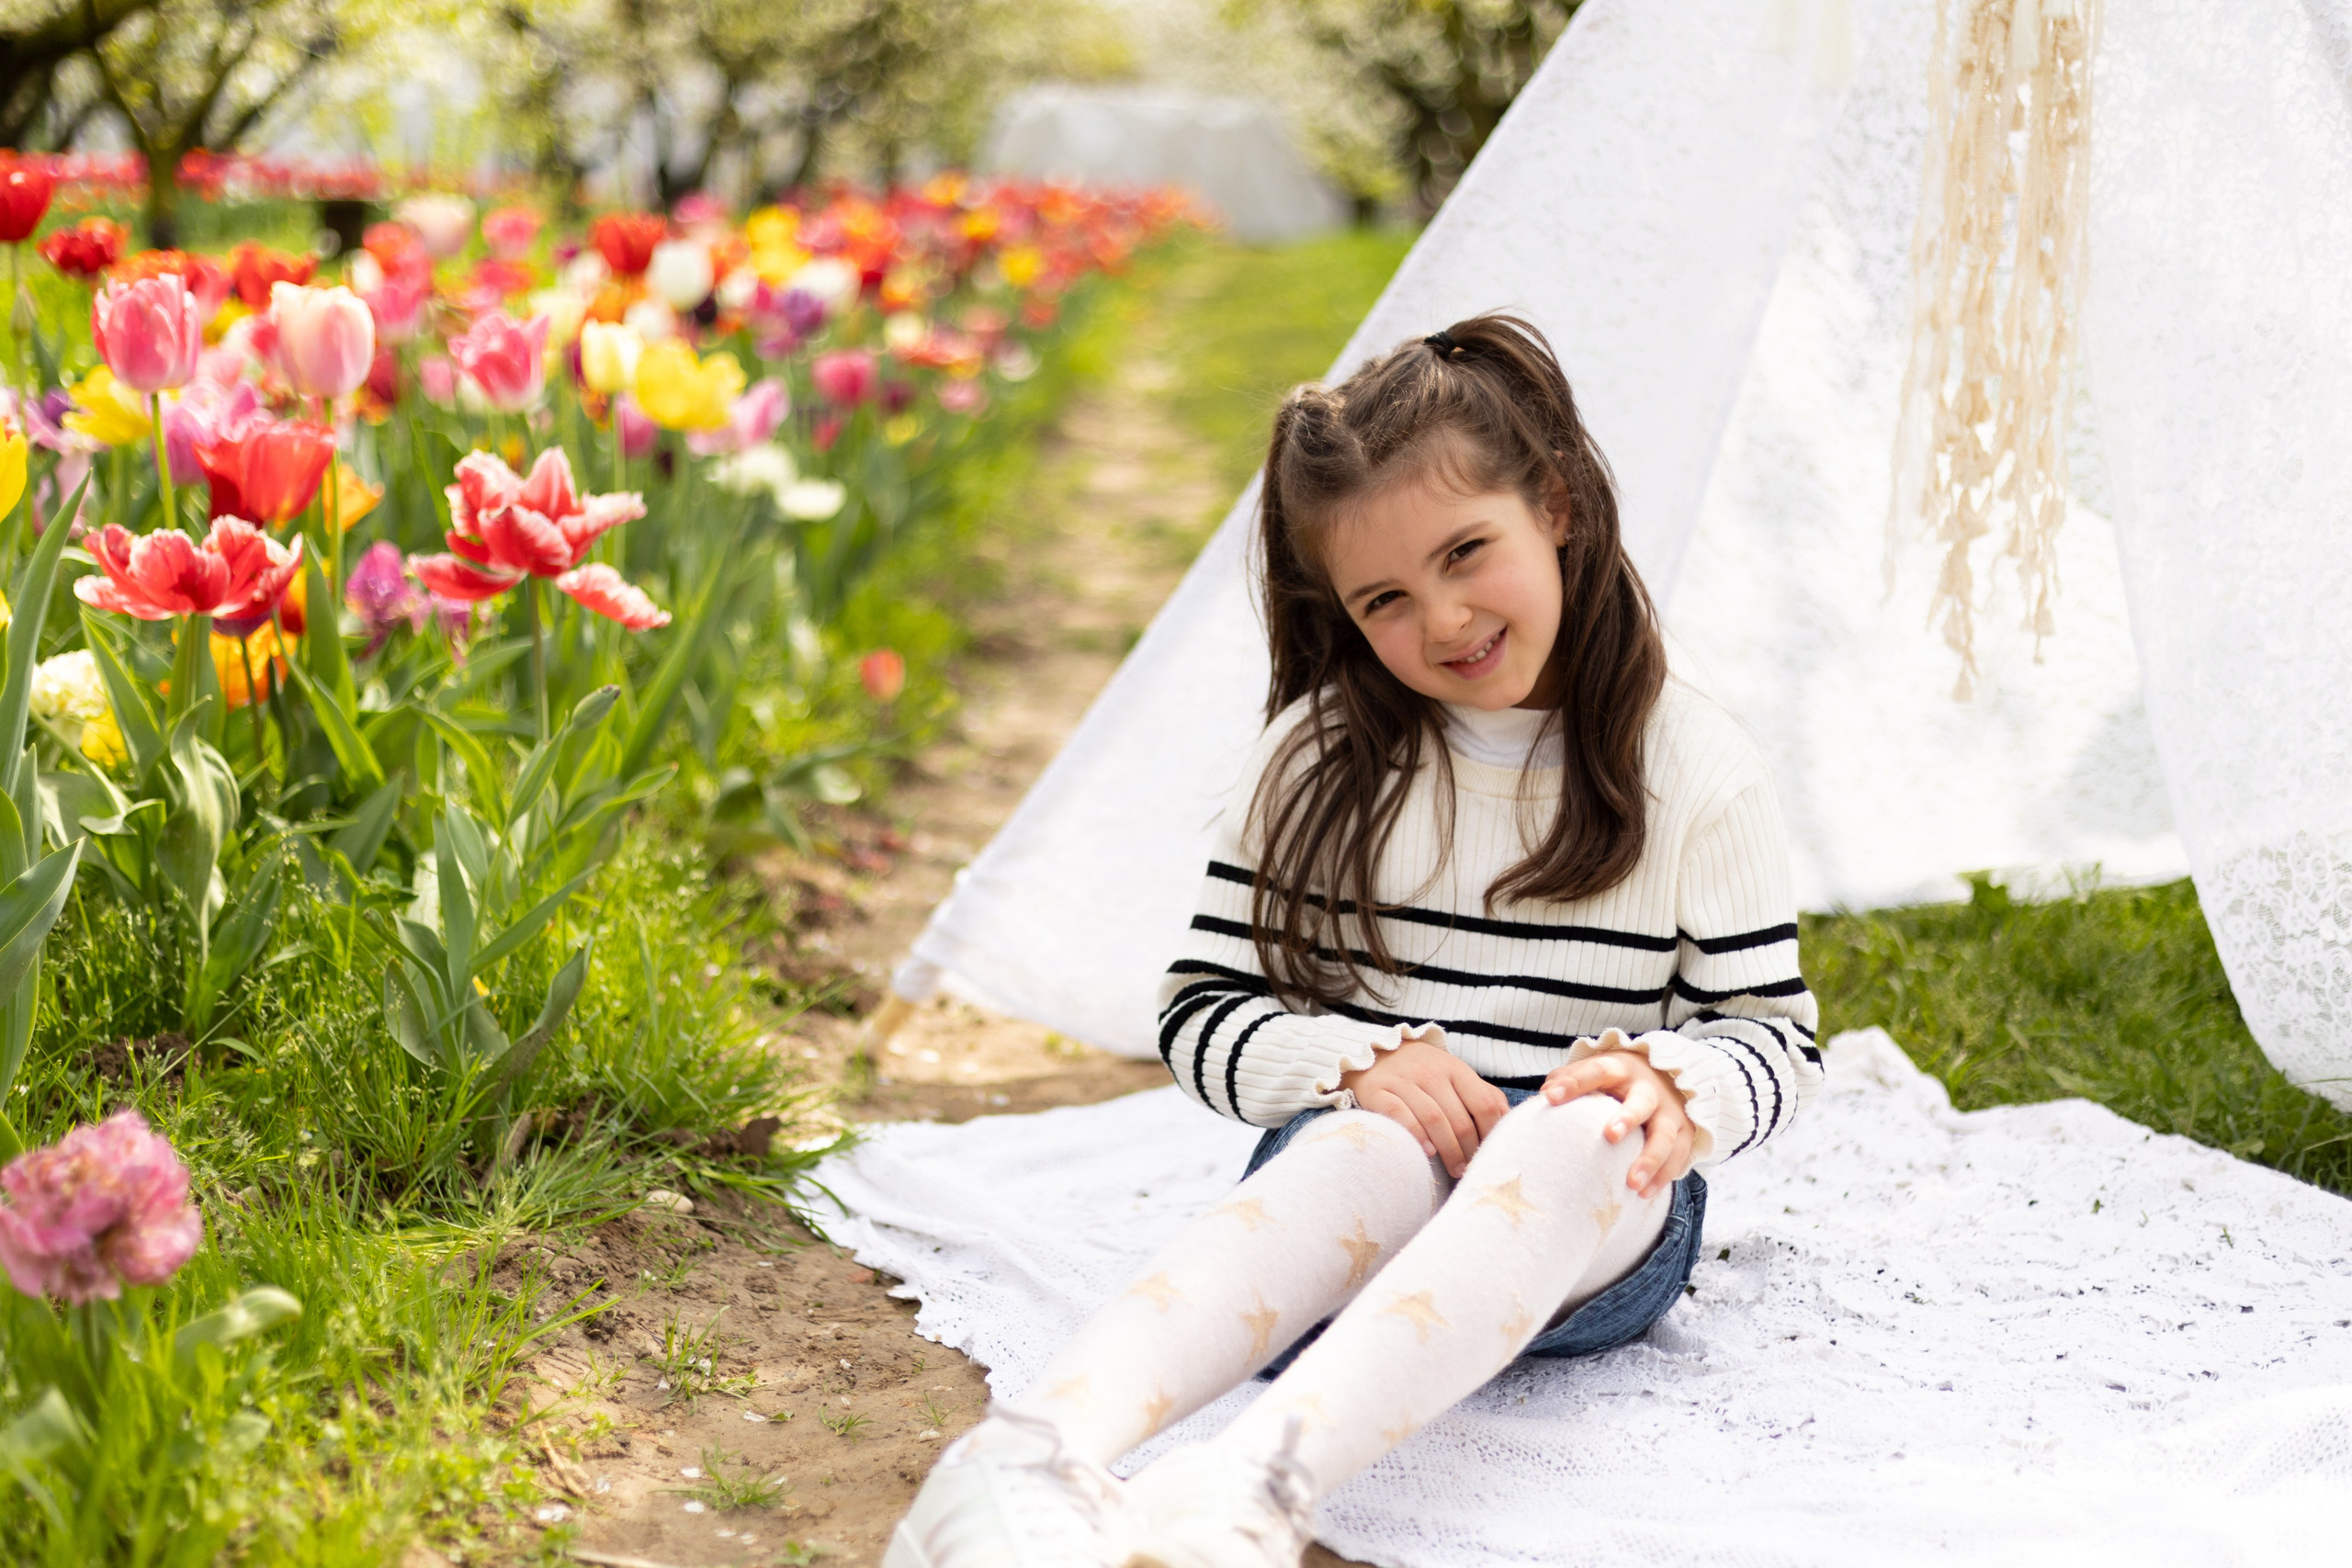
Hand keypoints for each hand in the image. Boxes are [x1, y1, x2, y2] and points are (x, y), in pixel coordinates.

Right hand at [1339, 1038, 1509, 1177]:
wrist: (1375, 1052)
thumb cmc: (1423, 1071)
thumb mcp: (1455, 1075)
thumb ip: (1482, 1094)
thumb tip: (1508, 1121)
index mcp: (1455, 1069)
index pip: (1483, 1103)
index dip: (1491, 1133)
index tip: (1491, 1153)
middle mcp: (1430, 1072)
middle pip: (1459, 1118)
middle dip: (1469, 1150)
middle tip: (1471, 1170)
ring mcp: (1403, 1080)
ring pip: (1433, 1118)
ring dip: (1448, 1149)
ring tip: (1455, 1169)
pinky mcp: (1378, 1090)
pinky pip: (1401, 1115)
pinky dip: (1416, 1134)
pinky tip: (1427, 1152)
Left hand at [1540, 1049, 1694, 1199]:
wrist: (1667, 1077)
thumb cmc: (1617, 1080)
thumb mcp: (1595, 1072)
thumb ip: (1569, 1079)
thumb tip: (1543, 1096)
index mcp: (1621, 1070)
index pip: (1598, 1071)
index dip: (1575, 1083)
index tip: (1551, 1097)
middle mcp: (1649, 1089)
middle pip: (1641, 1102)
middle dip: (1628, 1118)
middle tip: (1610, 1136)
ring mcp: (1670, 1112)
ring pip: (1665, 1135)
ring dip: (1650, 1160)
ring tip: (1632, 1184)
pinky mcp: (1685, 1132)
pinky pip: (1679, 1156)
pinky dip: (1663, 1176)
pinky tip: (1645, 1194)